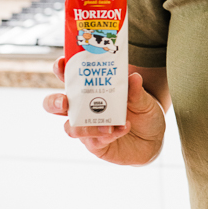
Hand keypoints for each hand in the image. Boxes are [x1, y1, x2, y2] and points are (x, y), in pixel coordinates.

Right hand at [43, 58, 165, 165]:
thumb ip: (136, 90)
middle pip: (55, 105)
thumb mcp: (143, 99)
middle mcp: (84, 110)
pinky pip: (94, 141)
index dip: (61, 69)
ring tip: (108, 125)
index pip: (69, 78)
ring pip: (70, 128)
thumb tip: (134, 77)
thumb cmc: (143, 114)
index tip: (62, 63)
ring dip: (85, 126)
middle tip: (64, 101)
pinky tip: (123, 129)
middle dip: (54, 101)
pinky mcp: (96, 145)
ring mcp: (87, 128)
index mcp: (91, 91)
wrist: (153, 140)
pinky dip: (108, 135)